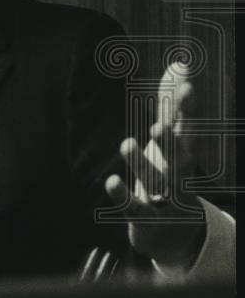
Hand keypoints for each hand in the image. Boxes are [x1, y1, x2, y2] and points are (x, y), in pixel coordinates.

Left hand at [105, 61, 205, 268]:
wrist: (173, 233)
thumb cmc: (169, 176)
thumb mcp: (170, 140)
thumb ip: (171, 104)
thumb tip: (180, 63)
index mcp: (183, 155)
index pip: (188, 130)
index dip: (187, 111)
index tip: (187, 88)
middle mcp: (177, 177)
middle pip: (177, 159)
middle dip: (170, 143)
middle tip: (159, 126)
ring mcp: (163, 200)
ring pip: (155, 182)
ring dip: (141, 164)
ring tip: (127, 143)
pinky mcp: (144, 218)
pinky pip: (132, 207)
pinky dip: (121, 195)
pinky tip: (110, 181)